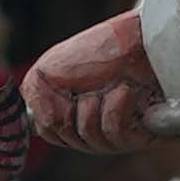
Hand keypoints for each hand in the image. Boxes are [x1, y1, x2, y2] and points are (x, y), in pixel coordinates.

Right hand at [23, 6, 163, 152]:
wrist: (140, 39)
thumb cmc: (98, 50)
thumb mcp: (48, 70)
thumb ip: (35, 100)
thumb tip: (43, 127)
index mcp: (74, 115)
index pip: (53, 133)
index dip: (54, 113)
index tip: (63, 88)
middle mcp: (97, 129)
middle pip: (72, 140)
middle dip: (75, 106)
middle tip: (88, 81)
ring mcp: (121, 135)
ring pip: (93, 139)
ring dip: (96, 105)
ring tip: (112, 83)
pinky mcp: (144, 136)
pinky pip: (116, 134)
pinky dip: (117, 107)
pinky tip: (127, 90)